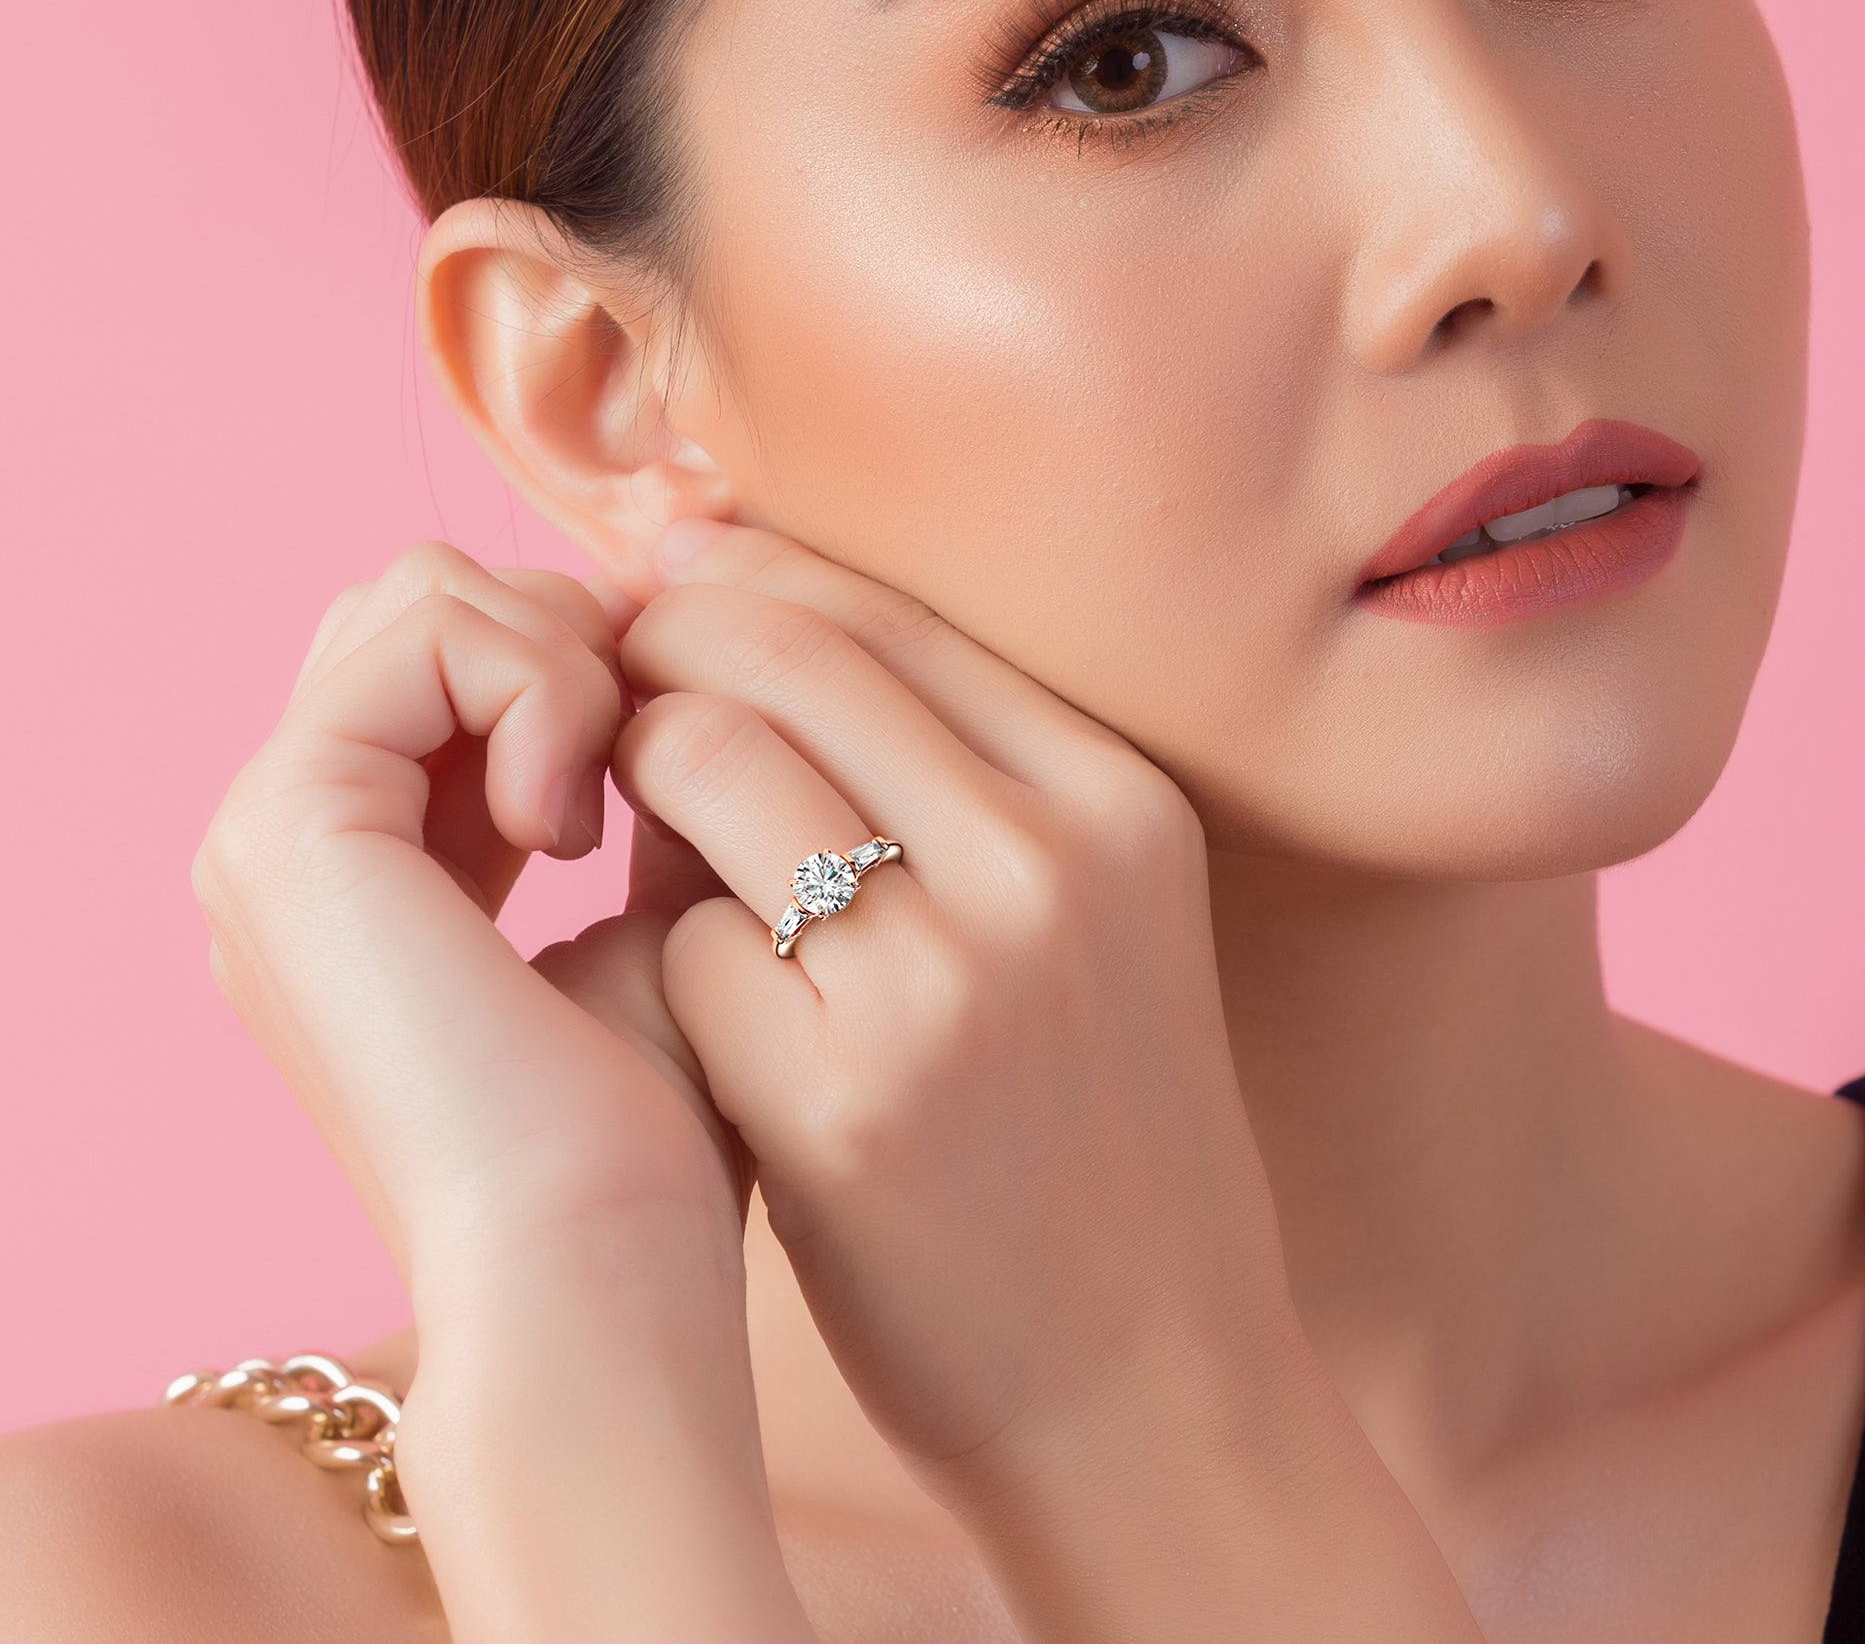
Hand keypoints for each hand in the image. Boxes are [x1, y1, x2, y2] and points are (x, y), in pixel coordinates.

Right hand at [192, 542, 740, 1273]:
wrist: (597, 1267)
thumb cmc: (645, 1130)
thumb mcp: (655, 916)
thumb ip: (637, 784)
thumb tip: (667, 671)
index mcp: (367, 865)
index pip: (455, 656)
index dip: (581, 661)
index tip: (671, 759)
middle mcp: (299, 843)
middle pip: (427, 604)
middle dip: (565, 639)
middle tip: (640, 764)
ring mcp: (273, 833)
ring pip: (425, 596)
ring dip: (559, 658)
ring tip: (604, 804)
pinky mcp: (289, 827)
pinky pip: (423, 634)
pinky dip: (535, 684)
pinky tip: (575, 825)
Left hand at [614, 521, 1305, 1505]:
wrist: (1157, 1391)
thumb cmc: (1093, 1140)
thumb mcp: (1094, 927)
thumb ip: (956, 786)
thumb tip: (740, 647)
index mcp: (1118, 801)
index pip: (888, 611)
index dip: (750, 579)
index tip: (669, 589)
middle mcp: (1047, 862)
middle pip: (784, 654)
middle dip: (662, 646)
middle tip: (601, 684)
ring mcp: (946, 977)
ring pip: (708, 765)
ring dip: (637, 778)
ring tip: (617, 819)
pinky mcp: (841, 1096)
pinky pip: (680, 937)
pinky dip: (656, 945)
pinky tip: (676, 991)